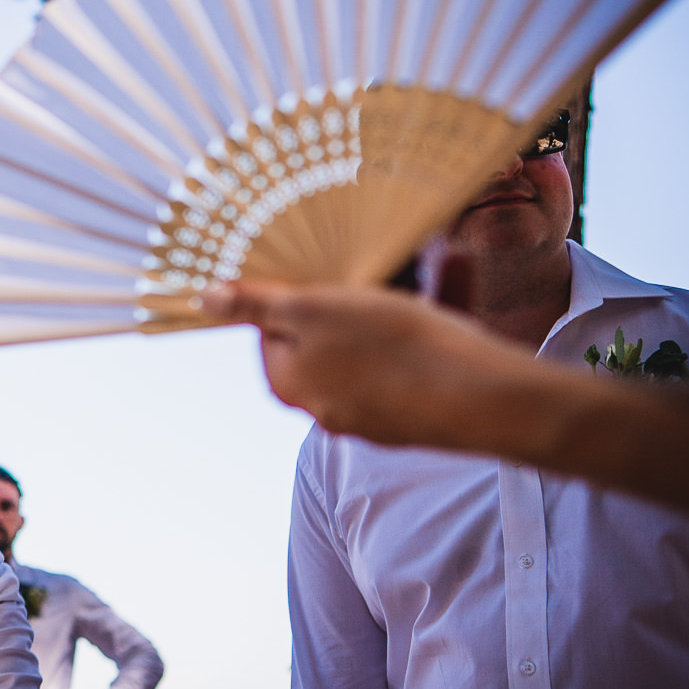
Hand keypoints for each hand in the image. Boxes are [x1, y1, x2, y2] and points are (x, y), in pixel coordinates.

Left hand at [204, 279, 541, 448]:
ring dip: (392, 310)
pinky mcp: (418, 412)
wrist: (483, 399)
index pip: (272, 330)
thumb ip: (257, 305)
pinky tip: (452, 290)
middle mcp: (324, 407)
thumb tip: (204, 300)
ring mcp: (373, 414)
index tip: (326, 274)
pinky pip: (413, 359)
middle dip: (348, 302)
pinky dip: (427, 326)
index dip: (296, 295)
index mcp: (289, 384)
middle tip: (374, 277)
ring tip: (416, 279)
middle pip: (323, 340)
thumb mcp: (312, 310)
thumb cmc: (389, 347)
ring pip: (373, 348)